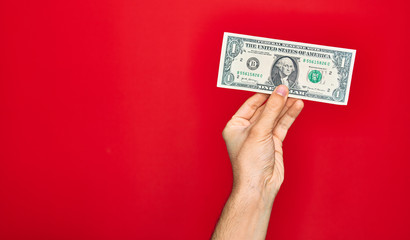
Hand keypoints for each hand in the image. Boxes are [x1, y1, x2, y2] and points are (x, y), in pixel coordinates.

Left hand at [222, 85, 303, 199]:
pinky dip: (289, 115)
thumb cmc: (249, 163)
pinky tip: (297, 105)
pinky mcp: (273, 142)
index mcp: (235, 125)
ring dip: (285, 105)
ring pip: (275, 116)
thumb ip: (272, 109)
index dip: (263, 92)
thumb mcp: (259, 131)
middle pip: (264, 108)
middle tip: (289, 84)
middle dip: (277, 98)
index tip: (274, 81)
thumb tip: (280, 91)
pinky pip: (282, 125)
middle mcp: (247, 129)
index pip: (250, 103)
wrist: (259, 186)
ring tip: (297, 92)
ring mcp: (261, 136)